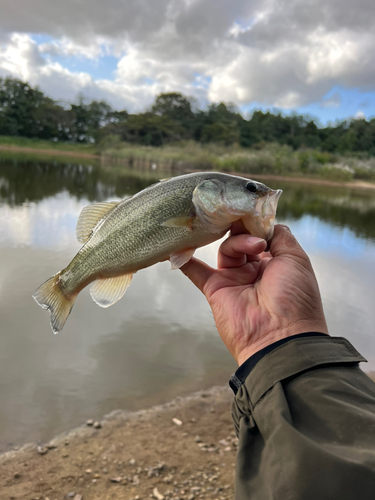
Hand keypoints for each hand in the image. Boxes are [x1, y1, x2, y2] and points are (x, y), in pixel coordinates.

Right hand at [181, 224, 327, 365]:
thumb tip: (264, 222)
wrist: (281, 336)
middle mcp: (254, 269)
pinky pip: (196, 271)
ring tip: (253, 247)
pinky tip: (176, 245)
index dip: (257, 222)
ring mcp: (233, 279)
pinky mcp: (215, 289)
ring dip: (237, 243)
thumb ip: (281, 235)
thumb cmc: (294, 296)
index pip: (260, 234)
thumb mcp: (296, 259)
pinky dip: (185, 259)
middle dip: (243, 227)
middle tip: (244, 219)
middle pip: (241, 238)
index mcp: (275, 263)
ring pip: (226, 249)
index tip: (253, 209)